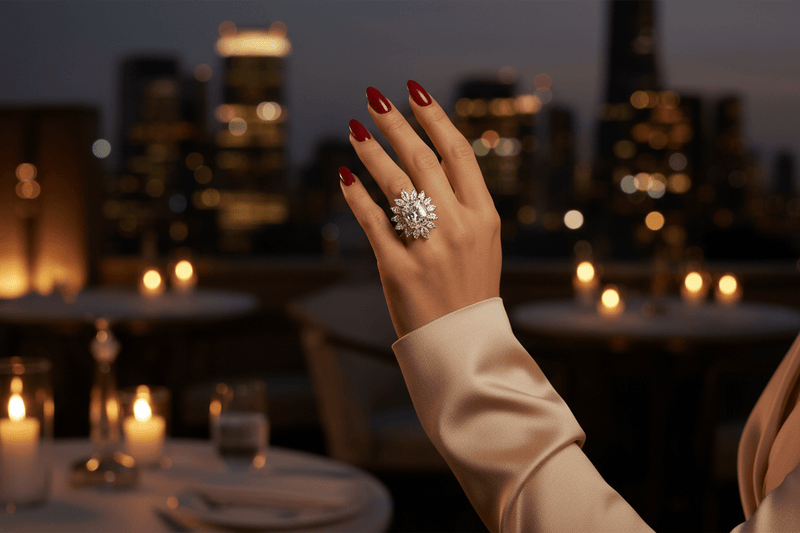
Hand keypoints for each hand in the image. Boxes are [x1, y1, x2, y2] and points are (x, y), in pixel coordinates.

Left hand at [339, 81, 501, 337]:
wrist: (463, 346)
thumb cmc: (470, 291)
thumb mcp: (484, 244)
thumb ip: (465, 204)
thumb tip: (433, 160)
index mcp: (485, 217)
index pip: (458, 153)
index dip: (434, 118)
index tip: (414, 92)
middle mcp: (459, 227)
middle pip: (423, 160)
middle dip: (396, 124)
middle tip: (374, 100)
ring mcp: (430, 249)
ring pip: (396, 185)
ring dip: (372, 152)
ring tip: (355, 131)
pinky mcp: (400, 271)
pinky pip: (373, 223)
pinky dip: (357, 197)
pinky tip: (345, 177)